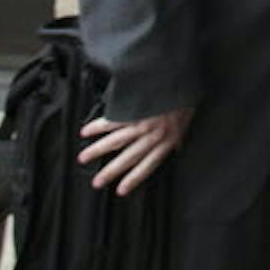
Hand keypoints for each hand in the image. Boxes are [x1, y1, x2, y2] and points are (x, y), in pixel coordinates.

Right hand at [78, 107, 193, 195]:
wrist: (183, 80)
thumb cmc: (185, 101)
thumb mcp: (186, 125)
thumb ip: (178, 139)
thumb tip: (176, 149)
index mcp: (167, 141)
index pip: (148, 166)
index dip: (134, 179)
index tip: (121, 190)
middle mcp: (152, 135)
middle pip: (127, 157)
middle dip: (111, 171)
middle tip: (97, 182)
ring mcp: (142, 122)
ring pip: (115, 141)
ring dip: (97, 150)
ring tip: (83, 158)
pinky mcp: (133, 109)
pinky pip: (112, 120)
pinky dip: (97, 127)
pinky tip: (86, 132)